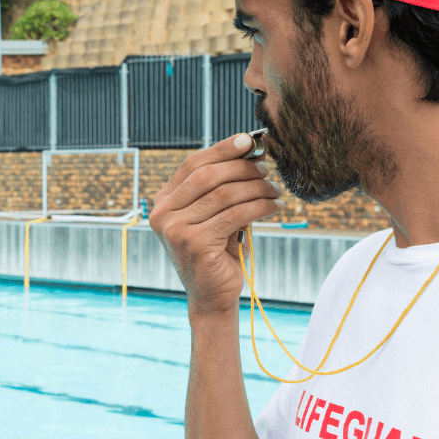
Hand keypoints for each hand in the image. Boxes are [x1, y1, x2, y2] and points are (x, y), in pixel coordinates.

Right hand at [149, 133, 283, 316]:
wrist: (212, 297)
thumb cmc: (217, 253)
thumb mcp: (215, 215)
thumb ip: (224, 188)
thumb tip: (253, 154)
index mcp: (163, 202)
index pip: (192, 164)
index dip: (222, 149)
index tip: (249, 141)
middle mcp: (162, 213)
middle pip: (208, 175)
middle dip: (242, 168)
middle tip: (267, 168)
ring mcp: (176, 229)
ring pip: (225, 194)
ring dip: (256, 188)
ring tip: (275, 189)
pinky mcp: (195, 243)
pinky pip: (235, 215)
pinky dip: (260, 207)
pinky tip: (274, 207)